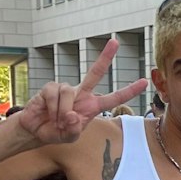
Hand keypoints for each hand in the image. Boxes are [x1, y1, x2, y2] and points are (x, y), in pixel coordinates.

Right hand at [14, 38, 146, 143]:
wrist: (35, 130)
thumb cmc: (56, 132)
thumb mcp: (69, 137)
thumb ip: (74, 130)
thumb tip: (73, 115)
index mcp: (93, 106)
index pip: (114, 98)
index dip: (129, 91)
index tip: (145, 82)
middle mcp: (82, 94)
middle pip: (95, 72)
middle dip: (105, 57)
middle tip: (115, 41)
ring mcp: (66, 89)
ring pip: (69, 92)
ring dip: (62, 111)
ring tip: (57, 121)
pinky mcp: (51, 87)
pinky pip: (54, 94)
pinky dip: (52, 107)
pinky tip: (48, 112)